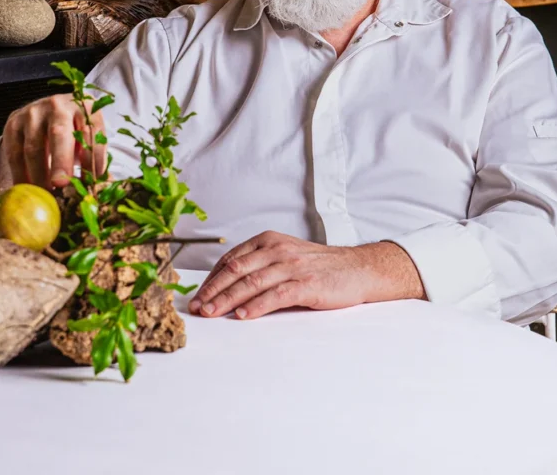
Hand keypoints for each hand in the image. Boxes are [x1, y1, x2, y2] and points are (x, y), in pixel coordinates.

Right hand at [0, 93, 106, 188]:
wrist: (46, 112)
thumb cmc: (74, 131)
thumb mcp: (89, 138)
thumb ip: (95, 160)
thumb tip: (104, 187)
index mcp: (84, 107)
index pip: (91, 132)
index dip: (92, 157)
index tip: (92, 180)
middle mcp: (57, 106)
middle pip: (59, 133)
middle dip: (61, 161)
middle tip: (61, 184)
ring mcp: (32, 113)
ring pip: (33, 147)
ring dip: (39, 175)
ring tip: (46, 195)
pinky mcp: (13, 124)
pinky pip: (14, 153)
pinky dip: (20, 175)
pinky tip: (28, 189)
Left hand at [188, 231, 424, 319]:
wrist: (358, 268)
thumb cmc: (319, 266)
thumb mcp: (285, 256)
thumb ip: (260, 265)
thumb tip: (227, 286)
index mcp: (268, 240)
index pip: (231, 259)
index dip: (211, 278)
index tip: (198, 295)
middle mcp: (277, 250)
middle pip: (236, 270)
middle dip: (213, 290)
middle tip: (197, 307)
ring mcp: (292, 266)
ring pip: (251, 282)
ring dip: (227, 300)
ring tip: (212, 313)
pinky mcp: (307, 284)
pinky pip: (276, 295)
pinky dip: (257, 306)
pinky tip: (243, 315)